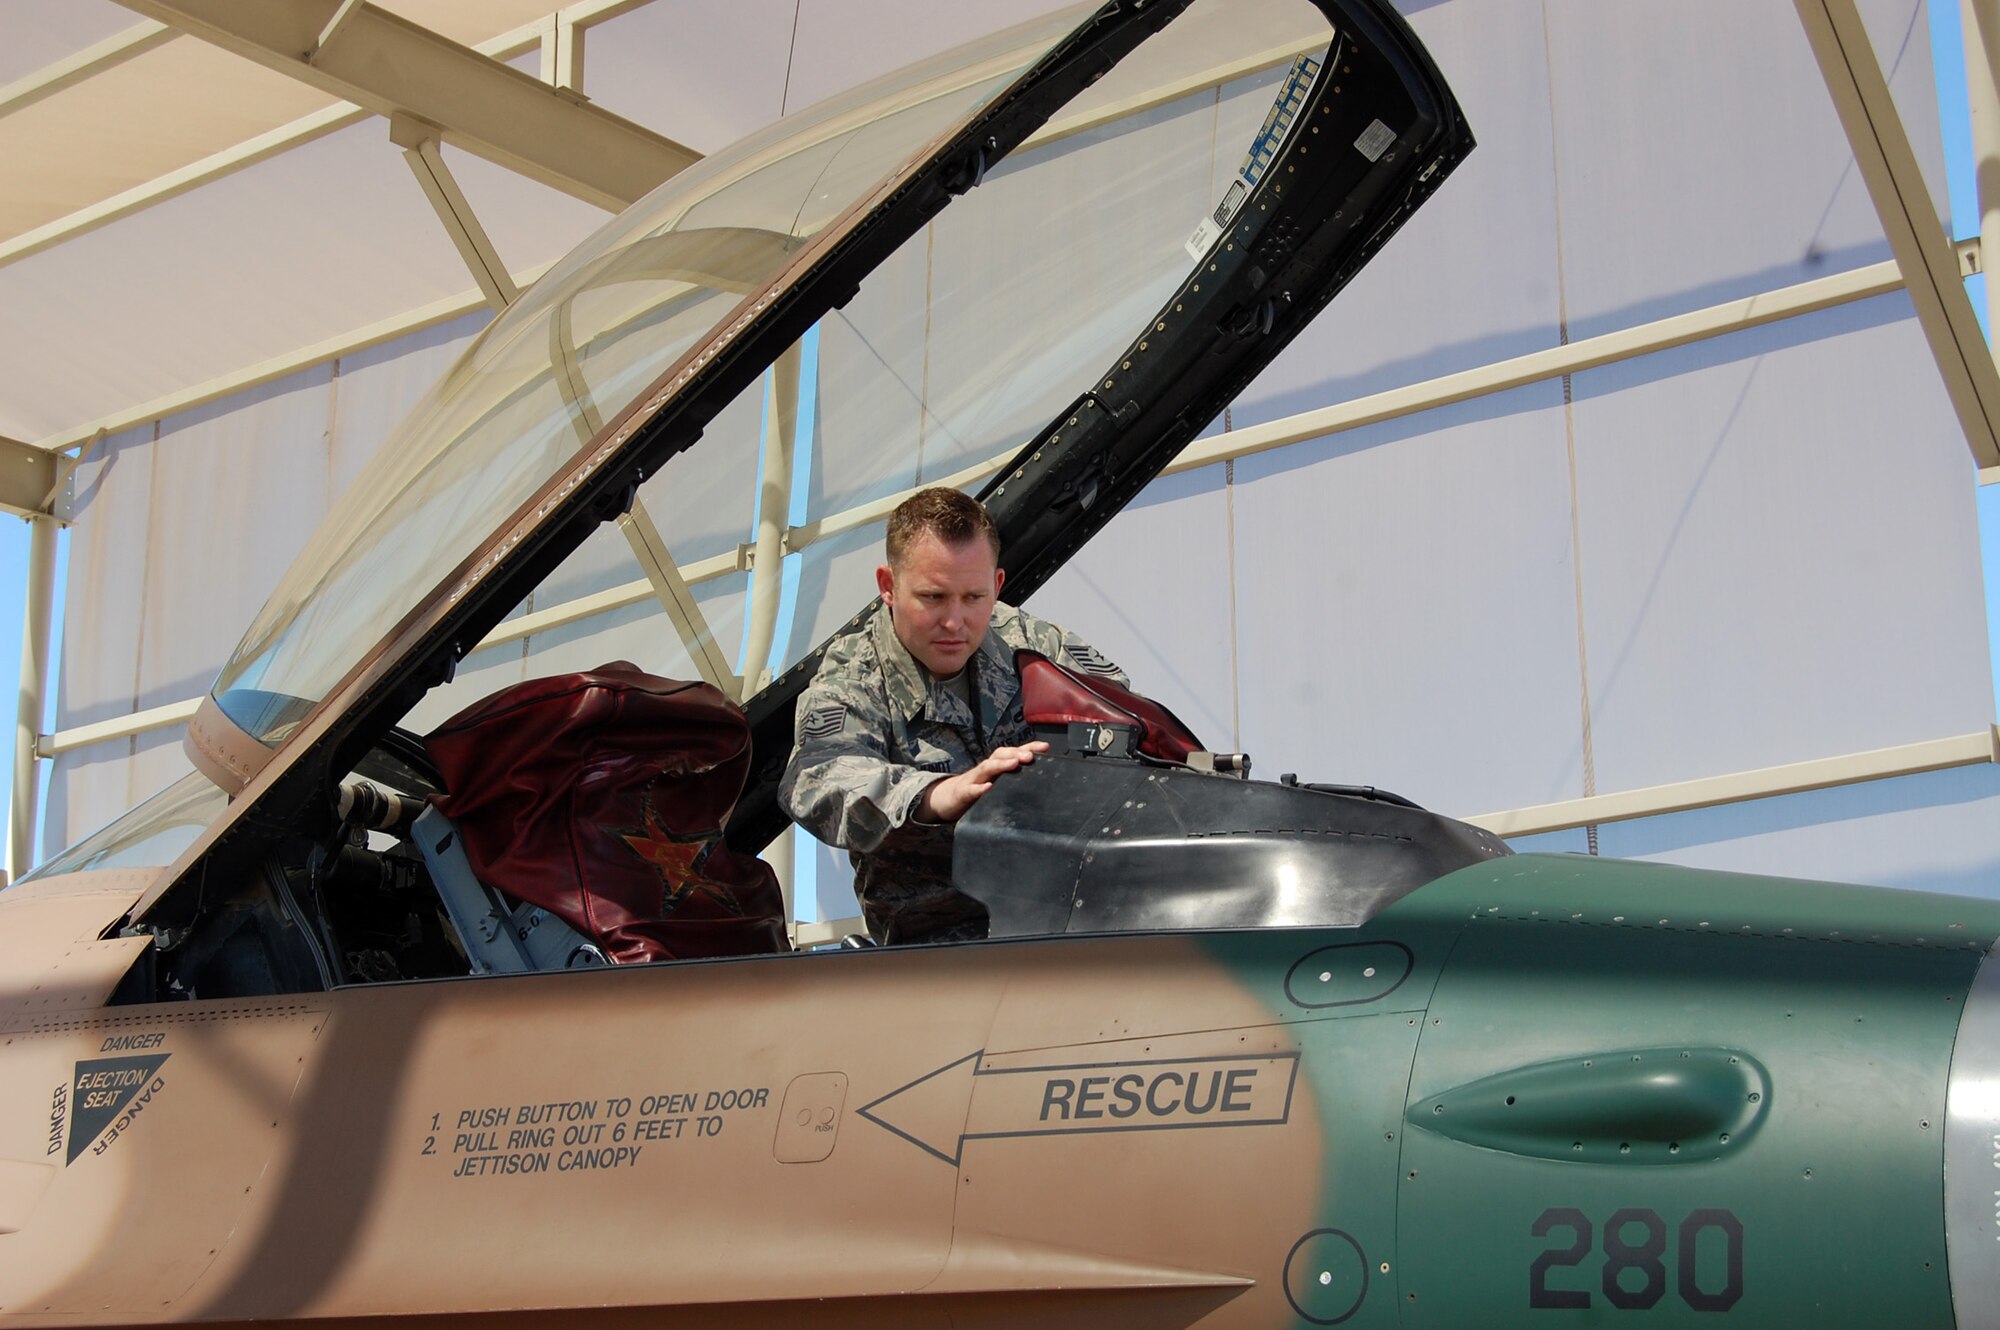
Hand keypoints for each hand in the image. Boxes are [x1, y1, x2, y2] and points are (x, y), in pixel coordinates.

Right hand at [918, 742, 1049, 821]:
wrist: (949, 798)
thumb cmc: (978, 788)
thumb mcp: (997, 782)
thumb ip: (1014, 779)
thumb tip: (1041, 780)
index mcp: (996, 766)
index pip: (1013, 752)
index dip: (1029, 748)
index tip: (1045, 747)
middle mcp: (986, 769)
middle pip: (1000, 755)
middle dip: (1016, 753)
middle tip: (1030, 757)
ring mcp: (973, 779)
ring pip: (986, 768)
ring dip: (1001, 764)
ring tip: (1014, 764)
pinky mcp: (962, 793)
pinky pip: (970, 790)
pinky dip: (979, 788)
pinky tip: (987, 788)